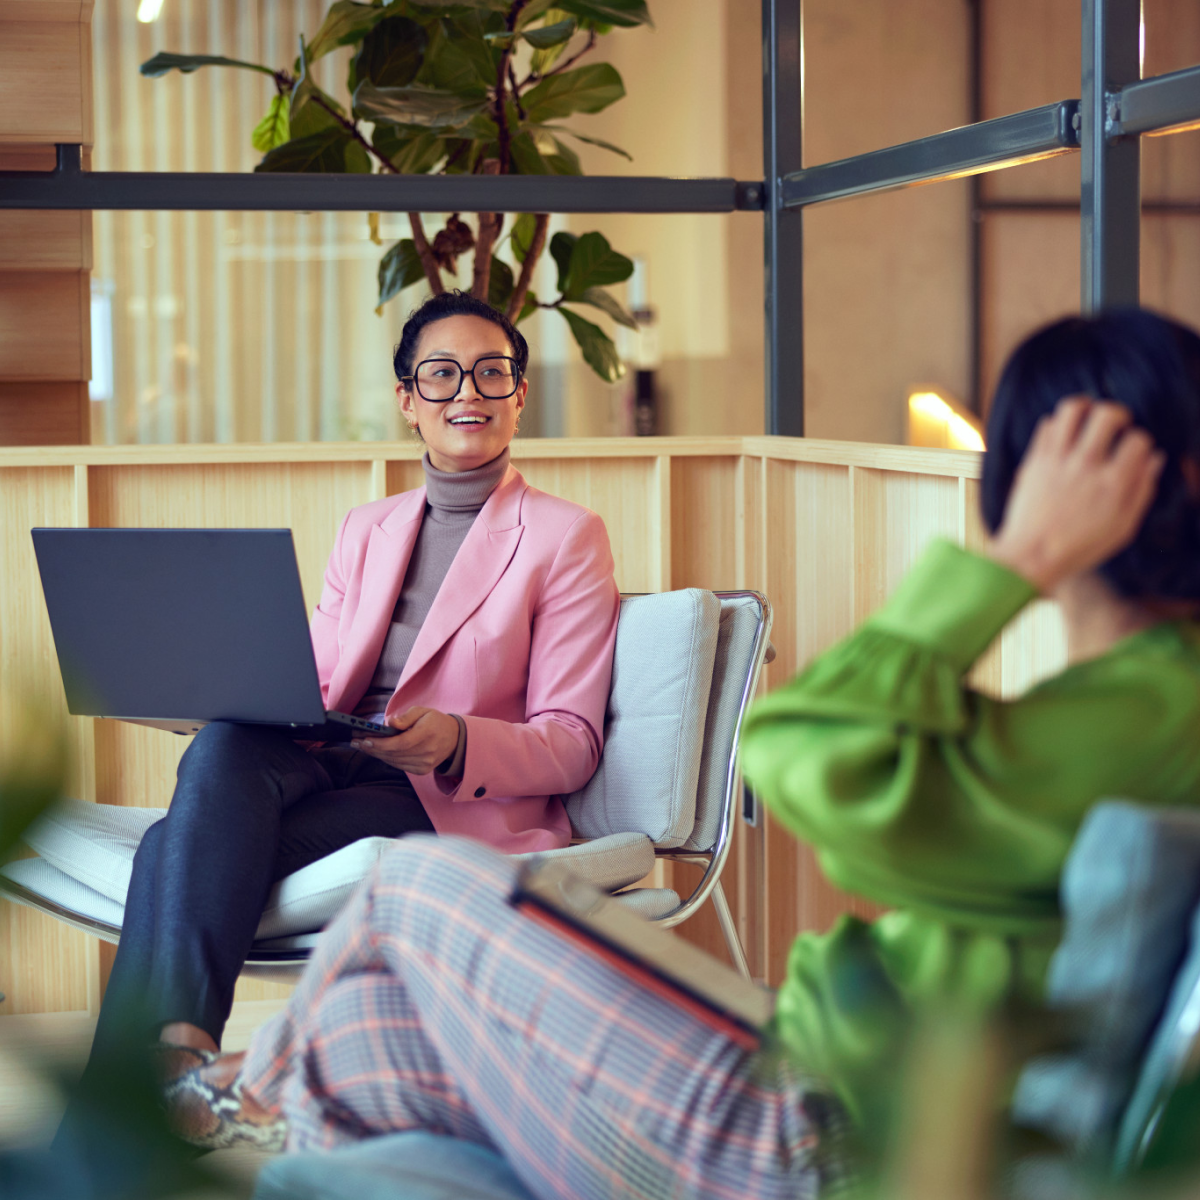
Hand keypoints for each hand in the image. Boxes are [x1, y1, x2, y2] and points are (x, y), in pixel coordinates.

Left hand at [350, 707, 459, 775]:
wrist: (454, 738)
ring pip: (394, 761)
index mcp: (427, 734)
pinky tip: (377, 752)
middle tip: (356, 741)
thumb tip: (389, 723)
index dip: (381, 743)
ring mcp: (425, 764)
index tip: (364, 739)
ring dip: (376, 754)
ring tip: (362, 746)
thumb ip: (405, 717)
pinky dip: (386, 759)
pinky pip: (399, 766)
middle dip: (372, 748)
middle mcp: (427, 752)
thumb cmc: (435, 721)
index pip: (400, 743)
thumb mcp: (422, 711)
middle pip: (394, 753)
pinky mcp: (422, 770)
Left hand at [986, 397, 1165, 592]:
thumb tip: (1155, 458)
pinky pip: (1047, 425)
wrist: (1030, 557)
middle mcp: (1085, 466)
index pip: (1138, 440)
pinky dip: (1059, 424)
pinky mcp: (1034, 461)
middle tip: (1115, 424)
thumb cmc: (1079, 547)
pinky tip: (1064, 435)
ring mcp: (1056, 461)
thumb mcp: (1123, 527)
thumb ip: (1142, 490)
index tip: (1132, 451)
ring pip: (1072, 409)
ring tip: (1087, 417)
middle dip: (1118, 413)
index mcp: (1112, 484)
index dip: (1140, 442)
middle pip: (1107, 414)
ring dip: (1085, 407)